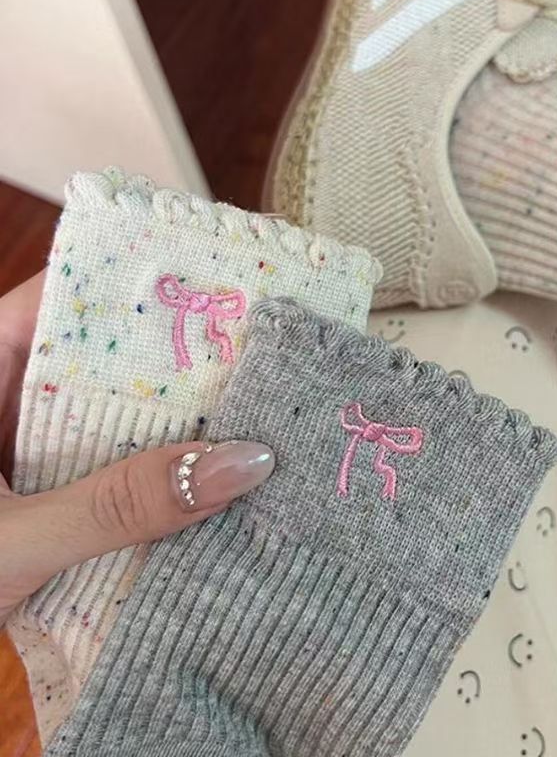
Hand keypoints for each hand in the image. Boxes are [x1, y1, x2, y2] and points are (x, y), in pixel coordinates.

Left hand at [0, 273, 274, 624]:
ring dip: (168, 426)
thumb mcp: (12, 542)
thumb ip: (119, 506)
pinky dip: (149, 473)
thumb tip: (242, 463)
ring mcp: (23, 451)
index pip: (57, 304)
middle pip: (98, 359)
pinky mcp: (43, 494)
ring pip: (108, 418)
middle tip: (254, 359)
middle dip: (171, 363)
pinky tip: (204, 478)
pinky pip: (108, 467)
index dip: (132, 291)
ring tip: (249, 413)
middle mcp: (2, 403)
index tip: (214, 293)